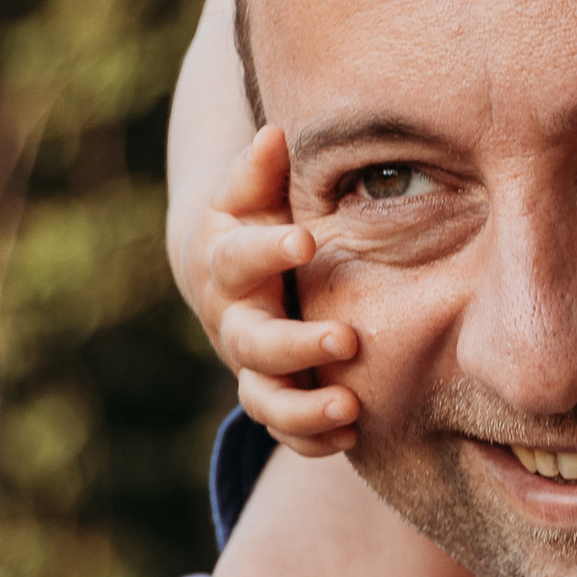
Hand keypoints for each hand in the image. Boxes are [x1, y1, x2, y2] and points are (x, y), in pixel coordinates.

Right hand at [184, 123, 365, 456]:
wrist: (230, 275)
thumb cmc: (253, 222)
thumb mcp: (250, 194)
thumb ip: (260, 171)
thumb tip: (274, 135)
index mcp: (226, 264)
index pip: (239, 258)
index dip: (268, 251)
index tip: (306, 240)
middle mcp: (233, 321)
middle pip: (253, 342)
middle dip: (297, 345)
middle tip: (346, 339)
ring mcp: (250, 365)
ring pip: (264, 399)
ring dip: (304, 409)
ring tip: (349, 408)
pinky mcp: (271, 395)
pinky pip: (284, 430)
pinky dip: (312, 440)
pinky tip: (351, 438)